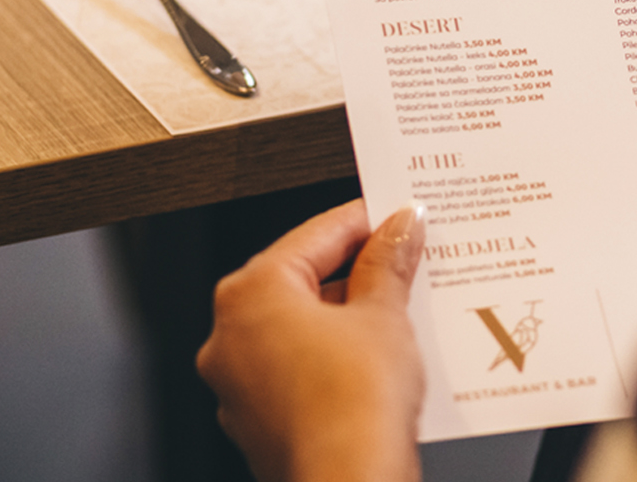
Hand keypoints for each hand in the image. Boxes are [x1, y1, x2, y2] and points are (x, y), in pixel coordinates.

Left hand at [197, 200, 426, 481]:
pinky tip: (382, 354)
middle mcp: (230, 336)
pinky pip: (301, 366)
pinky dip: (337, 354)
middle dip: (359, 269)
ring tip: (404, 307)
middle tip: (407, 259)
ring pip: (302, 326)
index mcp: (251, 294)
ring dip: (350, 313)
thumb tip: (398, 228)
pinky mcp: (259, 420)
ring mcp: (239, 383)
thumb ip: (388, 261)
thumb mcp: (384, 314)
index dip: (367, 220)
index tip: (399, 216)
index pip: (316, 234)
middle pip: (303, 279)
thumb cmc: (354, 406)